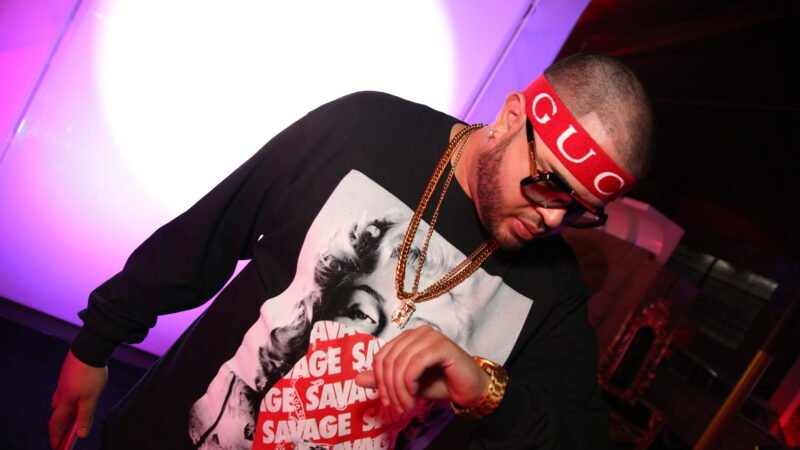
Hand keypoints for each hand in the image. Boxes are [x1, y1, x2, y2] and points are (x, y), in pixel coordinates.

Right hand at [49, 351, 107, 448]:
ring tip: (74, 416)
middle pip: (57, 413)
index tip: (57, 446)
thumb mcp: (91, 398)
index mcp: (65, 401)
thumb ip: (86, 416)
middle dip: (60, 425)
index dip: (56, 436)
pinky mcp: (69, 374)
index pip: (56, 424)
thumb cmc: (91, 373)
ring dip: (65, 410)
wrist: (90, 348)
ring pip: (61, 400)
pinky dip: (70, 398)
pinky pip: (67, 390)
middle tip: (66, 433)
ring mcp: (64, 382)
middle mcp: (61, 392)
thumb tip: (81, 434)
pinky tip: (80, 396)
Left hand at [354, 326, 488, 413]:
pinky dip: (410, 382)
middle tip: (398, 407)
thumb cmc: (440, 383)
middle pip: (388, 360)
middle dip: (389, 388)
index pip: (381, 356)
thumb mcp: (406, 384)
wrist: (469, 389)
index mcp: (407, 338)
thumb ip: (383, 379)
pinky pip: (415, 363)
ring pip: (400, 363)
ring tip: (407, 405)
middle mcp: (417, 333)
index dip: (379, 381)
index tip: (388, 402)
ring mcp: (430, 336)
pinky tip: (415, 394)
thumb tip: (357, 379)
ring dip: (400, 390)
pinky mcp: (441, 345)